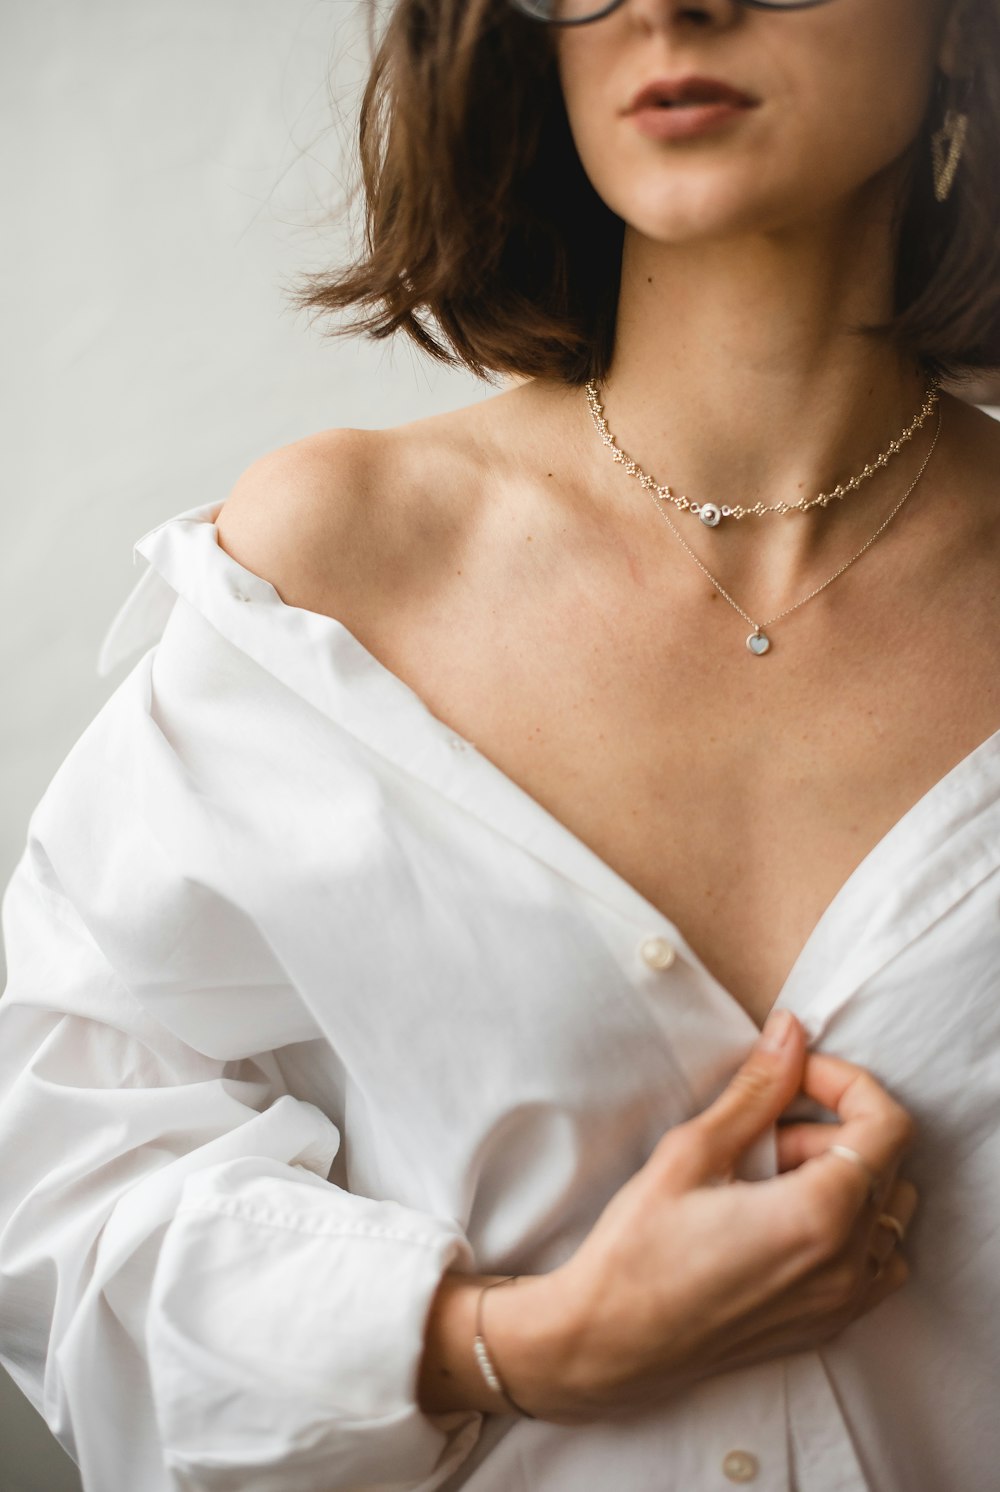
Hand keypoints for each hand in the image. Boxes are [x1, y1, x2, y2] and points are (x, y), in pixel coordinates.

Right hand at [492, 1010, 916, 1422]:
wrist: (607, 1343)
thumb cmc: (637, 1251)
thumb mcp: (692, 1152)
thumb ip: (756, 1091)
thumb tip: (791, 1033)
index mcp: (820, 1217)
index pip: (886, 1126)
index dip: (846, 1083)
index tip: (796, 1075)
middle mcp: (847, 1266)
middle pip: (886, 1164)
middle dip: (833, 1129)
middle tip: (762, 1131)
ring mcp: (841, 1303)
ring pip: (885, 1213)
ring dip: (841, 1178)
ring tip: (766, 1175)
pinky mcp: (826, 1325)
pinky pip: (874, 1261)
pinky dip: (847, 1226)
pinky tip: (781, 1217)